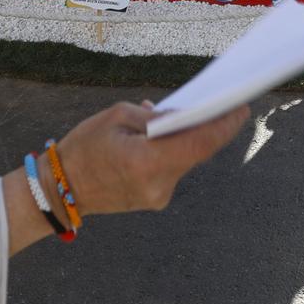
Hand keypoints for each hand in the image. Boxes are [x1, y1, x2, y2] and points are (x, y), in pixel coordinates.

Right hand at [54, 101, 248, 213]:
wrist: (62, 189)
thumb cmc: (85, 147)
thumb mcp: (116, 117)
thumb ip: (154, 118)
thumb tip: (182, 116)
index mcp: (147, 161)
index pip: (199, 144)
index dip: (224, 126)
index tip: (241, 109)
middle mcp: (158, 184)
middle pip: (196, 153)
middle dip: (208, 127)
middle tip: (221, 104)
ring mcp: (158, 196)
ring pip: (185, 161)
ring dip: (187, 139)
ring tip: (186, 115)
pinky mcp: (155, 200)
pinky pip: (173, 170)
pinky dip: (173, 152)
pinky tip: (166, 136)